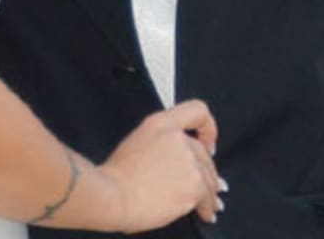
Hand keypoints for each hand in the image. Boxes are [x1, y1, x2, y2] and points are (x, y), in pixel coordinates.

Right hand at [96, 99, 223, 232]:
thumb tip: (172, 162)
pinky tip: (206, 213)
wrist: (113, 197)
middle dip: (206, 172)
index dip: (208, 128)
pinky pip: (208, 199)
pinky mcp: (194, 186)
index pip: (197, 111)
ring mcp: (188, 162)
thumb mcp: (134, 144)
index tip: (208, 143)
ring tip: (210, 204)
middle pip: (204, 154)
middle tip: (208, 184)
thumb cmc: (115, 178)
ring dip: (210, 192)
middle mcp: (178, 139)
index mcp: (161, 125)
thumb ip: (159, 143)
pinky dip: (208, 208)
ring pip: (209, 178)